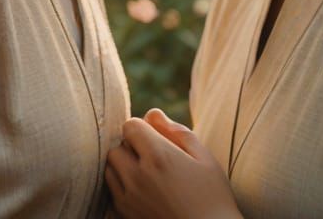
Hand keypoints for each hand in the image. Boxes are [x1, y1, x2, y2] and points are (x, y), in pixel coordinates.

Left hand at [106, 109, 242, 218]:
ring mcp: (129, 200)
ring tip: (146, 175)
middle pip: (116, 147)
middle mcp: (138, 177)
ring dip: (122, 167)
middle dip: (130, 147)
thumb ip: (176, 131)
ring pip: (110, 170)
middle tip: (152, 157)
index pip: (130, 125)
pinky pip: (112, 193)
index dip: (142, 128)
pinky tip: (142, 193)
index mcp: (158, 156)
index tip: (156, 138)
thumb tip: (152, 113)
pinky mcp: (125, 217)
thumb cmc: (212, 197)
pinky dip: (121, 188)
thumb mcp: (204, 158)